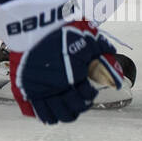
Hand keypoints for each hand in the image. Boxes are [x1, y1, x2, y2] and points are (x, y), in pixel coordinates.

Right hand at [0, 0, 123, 124]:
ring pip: (58, 115)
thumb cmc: (59, 28)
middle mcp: (58, 86)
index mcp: (73, 74)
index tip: (88, 88)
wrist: (30, 24)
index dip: (89, 94)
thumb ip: (101, 50)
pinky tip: (52, 111)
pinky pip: (39, 113)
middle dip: (80, 104)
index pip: (86, 96)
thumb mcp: (85, 35)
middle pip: (73, 109)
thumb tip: (115, 66)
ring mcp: (41, 90)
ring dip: (66, 112)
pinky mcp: (26, 89)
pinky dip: (48, 116)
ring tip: (66, 105)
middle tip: (79, 97)